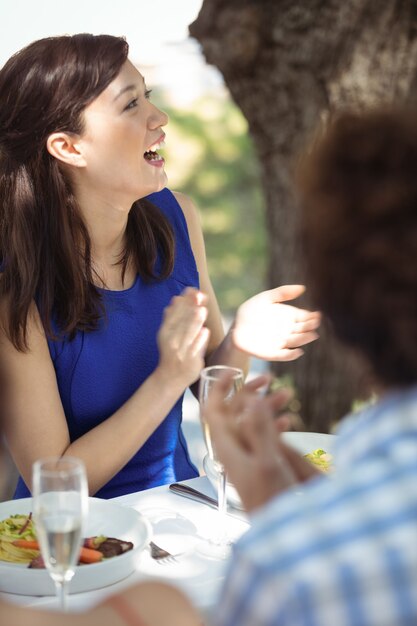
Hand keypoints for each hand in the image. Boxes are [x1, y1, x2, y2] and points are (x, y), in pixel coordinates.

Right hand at [157, 288, 209, 386]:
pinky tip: (205, 332)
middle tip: (199, 295)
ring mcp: (181, 352)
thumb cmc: (171, 353)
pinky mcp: (190, 362)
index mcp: (165, 332)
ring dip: (194, 322)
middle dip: (190, 308)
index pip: (173, 313)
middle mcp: (171, 341)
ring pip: (188, 335)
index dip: (183, 301)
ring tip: (202, 311)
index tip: (192, 289)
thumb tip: (176, 299)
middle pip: (182, 322)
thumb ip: (172, 318)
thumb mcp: (167, 335)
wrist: (169, 378)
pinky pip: (195, 350)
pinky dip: (199, 341)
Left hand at [205, 372, 318, 511]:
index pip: (213, 410)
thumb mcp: (268, 462)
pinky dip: (274, 425)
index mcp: (228, 447)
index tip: (232, 370)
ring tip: (288, 396)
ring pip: (251, 423)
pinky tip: (290, 422)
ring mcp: (247, 456)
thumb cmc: (273, 501)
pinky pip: (262, 437)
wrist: (282, 533)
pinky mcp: (259, 464)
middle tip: (270, 380)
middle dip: (251, 393)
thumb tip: (251, 398)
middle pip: (234, 412)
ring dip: (267, 407)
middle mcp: (234, 449)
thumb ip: (260, 430)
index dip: (218, 388)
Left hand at [232, 285, 320, 360]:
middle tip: (315, 324)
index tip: (317, 315)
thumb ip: (282, 293)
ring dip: (304, 339)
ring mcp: (281, 342)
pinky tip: (298, 352)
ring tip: (312, 335)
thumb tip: (303, 288)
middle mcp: (288, 330)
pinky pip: (283, 355)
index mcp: (290, 317)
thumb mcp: (266, 298)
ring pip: (296, 342)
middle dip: (310, 327)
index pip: (305, 318)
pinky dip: (291, 355)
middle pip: (303, 330)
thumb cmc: (251, 311)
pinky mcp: (272, 353)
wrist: (236, 327)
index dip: (312, 317)